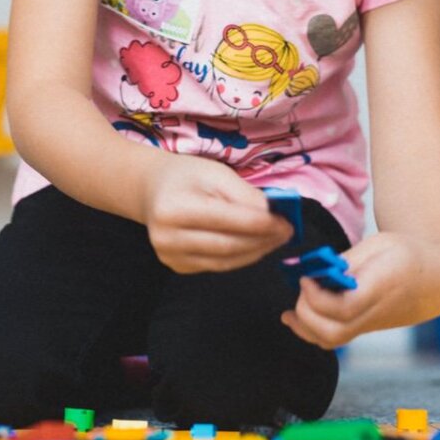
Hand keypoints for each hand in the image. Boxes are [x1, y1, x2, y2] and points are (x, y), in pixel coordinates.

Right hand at [142, 156, 292, 273]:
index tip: (287, 221)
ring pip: (226, 261)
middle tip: (287, 232)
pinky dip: (242, 257)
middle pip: (229, 245)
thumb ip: (244, 194)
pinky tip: (255, 245)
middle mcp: (167, 238)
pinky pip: (218, 266)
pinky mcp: (178, 267)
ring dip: (257, 251)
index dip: (262, 224)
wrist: (152, 191)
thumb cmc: (186, 176)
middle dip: (264, 240)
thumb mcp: (216, 172)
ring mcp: (170, 257)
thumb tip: (272, 215)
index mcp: (174, 208)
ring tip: (276, 239)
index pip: (229, 221)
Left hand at [280, 231, 439, 349]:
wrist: (435, 278)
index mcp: (382, 287)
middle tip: (302, 287)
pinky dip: (311, 331)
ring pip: (331, 341)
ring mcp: (370, 324)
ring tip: (291, 311)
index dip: (317, 296)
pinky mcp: (364, 328)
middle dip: (306, 313)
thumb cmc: (406, 254)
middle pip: (333, 332)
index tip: (306, 277)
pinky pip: (334, 338)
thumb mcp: (379, 244)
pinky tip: (297, 317)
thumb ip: (348, 261)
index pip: (344, 307)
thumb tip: (314, 271)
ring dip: (305, 327)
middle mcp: (375, 313)